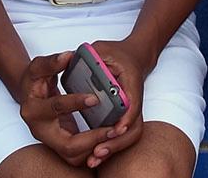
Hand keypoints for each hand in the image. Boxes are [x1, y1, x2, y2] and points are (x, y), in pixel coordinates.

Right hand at [15, 52, 117, 167]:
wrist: (30, 95)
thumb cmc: (34, 80)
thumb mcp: (38, 66)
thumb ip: (53, 61)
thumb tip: (69, 56)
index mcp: (32, 110)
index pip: (55, 108)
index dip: (75, 103)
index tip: (94, 97)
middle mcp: (40, 131)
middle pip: (68, 145)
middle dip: (92, 138)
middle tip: (113, 129)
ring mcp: (50, 142)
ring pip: (75, 156)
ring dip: (96, 147)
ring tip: (115, 133)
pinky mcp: (60, 147)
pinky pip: (79, 156)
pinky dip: (94, 149)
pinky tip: (108, 137)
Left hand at [79, 39, 151, 167]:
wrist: (132, 57)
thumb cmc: (116, 54)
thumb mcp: (103, 49)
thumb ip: (91, 57)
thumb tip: (74, 64)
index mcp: (130, 83)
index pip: (132, 103)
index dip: (126, 117)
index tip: (117, 128)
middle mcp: (133, 100)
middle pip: (133, 127)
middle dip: (117, 141)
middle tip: (98, 151)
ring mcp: (130, 110)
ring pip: (129, 135)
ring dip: (113, 148)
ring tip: (94, 158)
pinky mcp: (123, 117)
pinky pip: (120, 135)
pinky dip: (110, 146)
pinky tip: (94, 156)